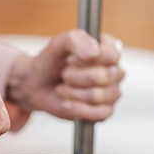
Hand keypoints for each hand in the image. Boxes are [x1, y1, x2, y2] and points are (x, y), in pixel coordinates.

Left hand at [6, 29, 123, 130]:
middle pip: (102, 76)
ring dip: (71, 93)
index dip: (86, 59)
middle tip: (64, 74)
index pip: (111, 55)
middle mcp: (115, 70)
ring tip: (63, 87)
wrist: (37, 85)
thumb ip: (75, 40)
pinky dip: (77, 109)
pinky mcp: (104, 111)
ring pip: (97, 96)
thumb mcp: (58, 44)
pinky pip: (98, 114)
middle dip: (74, 76)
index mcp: (110, 49)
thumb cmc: (51, 62)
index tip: (70, 59)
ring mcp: (112, 92)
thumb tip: (94, 52)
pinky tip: (66, 103)